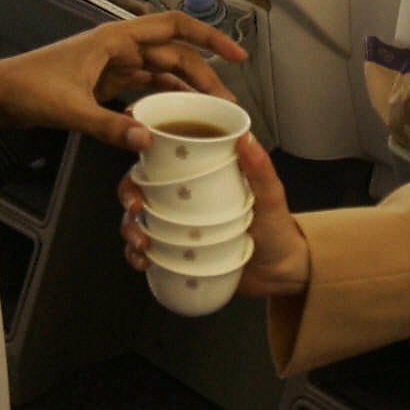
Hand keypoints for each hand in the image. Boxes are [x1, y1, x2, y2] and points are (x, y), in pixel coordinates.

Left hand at [0, 10, 243, 150]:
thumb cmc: (30, 88)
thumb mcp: (70, 109)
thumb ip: (109, 127)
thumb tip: (149, 141)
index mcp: (116, 39)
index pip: (174, 26)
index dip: (209, 37)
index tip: (237, 55)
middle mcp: (120, 47)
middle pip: (175, 55)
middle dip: (204, 76)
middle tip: (227, 106)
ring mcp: (114, 65)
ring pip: (162, 72)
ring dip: (187, 89)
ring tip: (211, 115)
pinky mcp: (106, 84)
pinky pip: (145, 87)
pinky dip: (163, 99)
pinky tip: (177, 118)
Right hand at [123, 131, 312, 297]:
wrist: (281, 273)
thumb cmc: (276, 228)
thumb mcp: (271, 197)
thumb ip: (260, 169)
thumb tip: (246, 137)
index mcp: (200, 177)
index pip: (163, 157)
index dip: (140, 155)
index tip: (136, 160)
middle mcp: (181, 198)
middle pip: (140, 187)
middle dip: (128, 195)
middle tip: (136, 208)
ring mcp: (175, 226)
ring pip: (137, 219)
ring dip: (130, 228)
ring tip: (142, 243)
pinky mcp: (173, 253)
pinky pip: (146, 252)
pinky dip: (137, 256)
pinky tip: (144, 262)